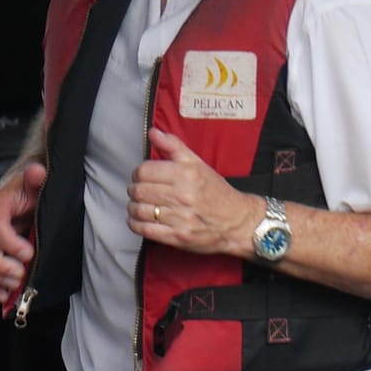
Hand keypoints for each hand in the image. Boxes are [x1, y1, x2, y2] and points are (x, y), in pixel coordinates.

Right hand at [0, 162, 46, 303]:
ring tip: (16, 286)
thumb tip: (37, 171)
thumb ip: (37, 179)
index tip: (29, 254)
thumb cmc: (32, 191)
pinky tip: (4, 295)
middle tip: (21, 275)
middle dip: (1, 265)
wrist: (25, 192)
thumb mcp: (37, 183)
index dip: (11, 244)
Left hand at [131, 129, 267, 259]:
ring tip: (138, 205)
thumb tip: (154, 133)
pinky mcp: (178, 237)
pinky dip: (135, 224)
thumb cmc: (217, 194)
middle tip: (138, 191)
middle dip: (134, 190)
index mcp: (186, 175)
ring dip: (133, 207)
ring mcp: (180, 218)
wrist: (237, 222)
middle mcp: (183, 196)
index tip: (141, 177)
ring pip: (139, 211)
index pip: (144, 171)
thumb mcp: (198, 164)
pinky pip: (146, 230)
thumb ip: (174, 146)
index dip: (137, 173)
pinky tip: (137, 220)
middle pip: (139, 191)